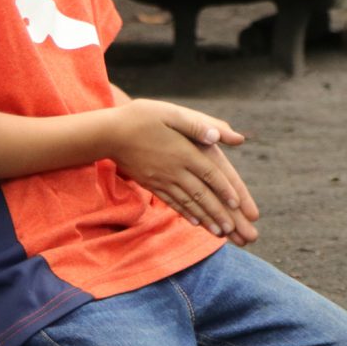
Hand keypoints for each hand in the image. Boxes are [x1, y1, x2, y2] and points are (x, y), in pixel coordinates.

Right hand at [109, 99, 260, 243]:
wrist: (108, 133)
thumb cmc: (142, 117)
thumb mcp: (171, 113)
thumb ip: (197, 124)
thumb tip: (220, 136)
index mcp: (183, 152)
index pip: (210, 173)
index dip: (224, 189)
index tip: (238, 204)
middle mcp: (175, 170)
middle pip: (201, 194)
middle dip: (219, 213)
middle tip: (235, 230)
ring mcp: (162, 180)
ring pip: (188, 203)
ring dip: (206, 219)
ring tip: (221, 233)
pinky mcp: (152, 184)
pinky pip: (171, 202)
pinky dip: (185, 213)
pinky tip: (195, 223)